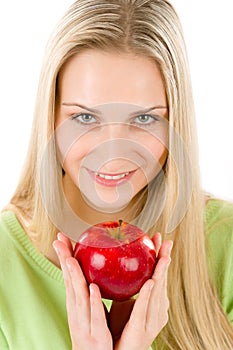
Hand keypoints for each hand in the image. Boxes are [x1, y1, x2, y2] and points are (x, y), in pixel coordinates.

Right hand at [53, 233, 112, 349]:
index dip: (64, 257)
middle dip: (64, 261)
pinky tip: (93, 288)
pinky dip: (93, 302)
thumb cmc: (95, 332)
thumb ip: (93, 290)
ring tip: (72, 259)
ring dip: (74, 277)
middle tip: (59, 241)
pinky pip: (95, 316)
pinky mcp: (97, 334)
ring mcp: (84, 322)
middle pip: (69, 282)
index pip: (69, 276)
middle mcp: (76, 310)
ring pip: (78, 297)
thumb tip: (98, 269)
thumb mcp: (92, 309)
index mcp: (76, 303)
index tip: (60, 239)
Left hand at [111, 233, 172, 349]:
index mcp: (153, 302)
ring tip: (164, 256)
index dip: (160, 257)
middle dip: (164, 260)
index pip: (158, 275)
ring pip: (158, 292)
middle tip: (166, 242)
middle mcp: (157, 310)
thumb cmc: (122, 327)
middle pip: (162, 280)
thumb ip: (125, 284)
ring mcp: (151, 320)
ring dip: (161, 272)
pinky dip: (148, 294)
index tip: (158, 239)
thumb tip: (118, 263)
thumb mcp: (124, 301)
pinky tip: (151, 281)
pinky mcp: (141, 329)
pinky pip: (144, 309)